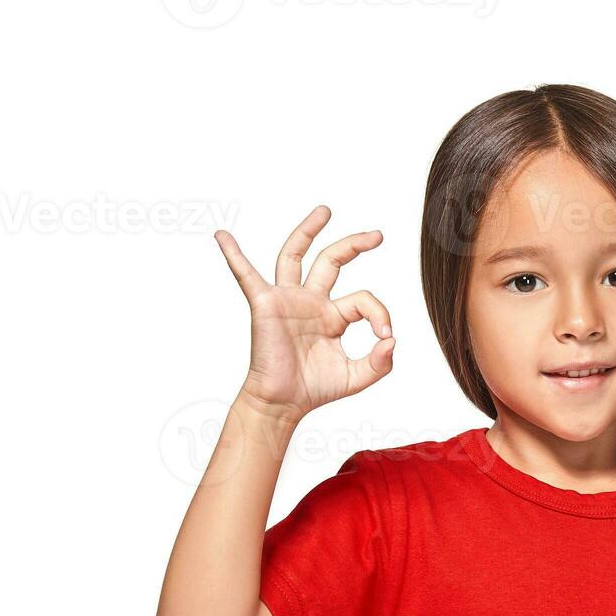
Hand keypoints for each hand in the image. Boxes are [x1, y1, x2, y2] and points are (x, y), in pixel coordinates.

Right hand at [214, 205, 393, 418]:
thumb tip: (392, 340)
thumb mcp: (357, 377)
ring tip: (325, 211)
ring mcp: (287, 301)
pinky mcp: (265, 305)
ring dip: (307, 231)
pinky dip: (234, 255)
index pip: (362, 300)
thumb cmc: (315, 390)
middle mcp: (311, 303)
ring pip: (295, 256)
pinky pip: (246, 275)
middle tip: (377, 235)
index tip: (384, 336)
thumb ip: (381, 362)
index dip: (379, 313)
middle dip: (353, 245)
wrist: (283, 404)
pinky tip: (223, 236)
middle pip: (331, 261)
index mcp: (333, 316)